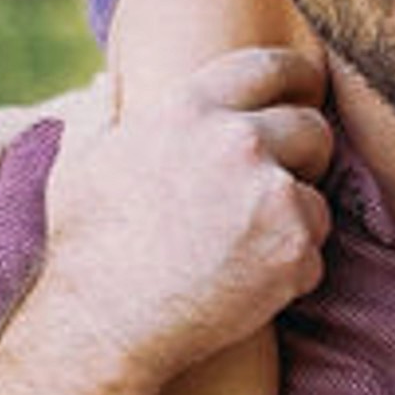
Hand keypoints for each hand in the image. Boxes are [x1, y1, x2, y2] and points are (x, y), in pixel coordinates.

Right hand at [39, 44, 333, 385]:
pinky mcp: (293, 249)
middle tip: (279, 184)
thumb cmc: (82, 246)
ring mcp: (272, 194)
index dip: (294, 76)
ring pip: (315, 195)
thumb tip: (104, 85)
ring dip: (293, 219)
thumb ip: (100, 113)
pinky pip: (313, 251)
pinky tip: (244, 284)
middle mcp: (238, 141)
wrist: (99, 327)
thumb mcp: (79, 161)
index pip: (269, 67)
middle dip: (304, 152)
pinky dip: (289, 270)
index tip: (305, 88)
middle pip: (311, 126)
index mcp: (190, 108)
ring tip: (243, 248)